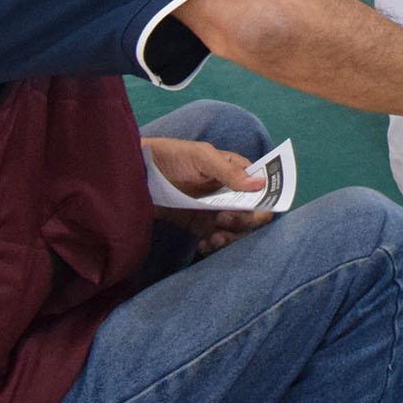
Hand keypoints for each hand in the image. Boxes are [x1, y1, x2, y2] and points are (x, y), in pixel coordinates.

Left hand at [143, 137, 273, 254]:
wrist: (137, 174)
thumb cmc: (172, 156)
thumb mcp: (202, 157)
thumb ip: (229, 172)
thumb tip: (261, 184)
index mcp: (235, 172)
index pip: (261, 188)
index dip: (264, 201)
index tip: (254, 209)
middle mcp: (229, 193)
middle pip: (252, 214)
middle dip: (243, 221)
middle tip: (223, 218)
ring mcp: (215, 210)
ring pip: (236, 230)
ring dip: (231, 238)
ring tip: (215, 238)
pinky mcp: (199, 225)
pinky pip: (216, 239)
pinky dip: (214, 246)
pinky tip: (204, 244)